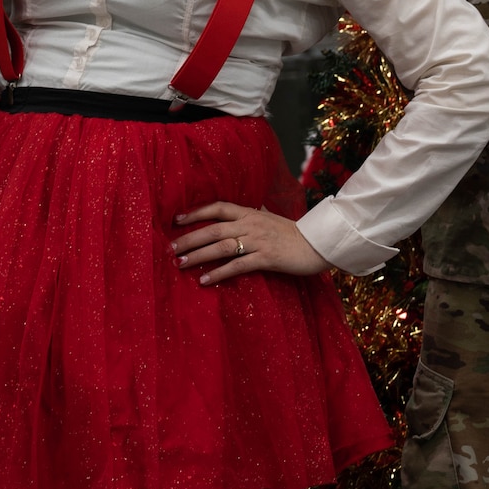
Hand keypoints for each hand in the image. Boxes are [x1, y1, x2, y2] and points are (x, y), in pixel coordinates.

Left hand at [170, 201, 331, 284]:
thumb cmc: (293, 233)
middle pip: (212, 229)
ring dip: (198, 256)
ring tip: (180, 264)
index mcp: (250, 213)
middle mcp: (250, 224)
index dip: (196, 212)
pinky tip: (204, 280)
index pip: (217, 207)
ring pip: (221, 247)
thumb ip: (254, 215)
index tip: (176, 219)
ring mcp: (257, 241)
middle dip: (189, 239)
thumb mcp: (270, 219)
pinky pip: (237, 266)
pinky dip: (219, 273)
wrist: (318, 244)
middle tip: (170, 248)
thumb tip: (245, 210)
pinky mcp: (265, 258)